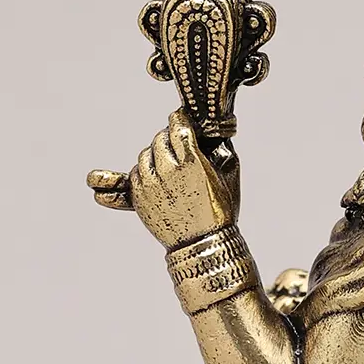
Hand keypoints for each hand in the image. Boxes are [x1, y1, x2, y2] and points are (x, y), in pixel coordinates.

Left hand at [127, 111, 239, 248]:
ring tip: (167, 164)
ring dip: (156, 155)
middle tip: (176, 145)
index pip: (177, 126)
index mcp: (192, 163)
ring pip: (144, 154)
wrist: (203, 245)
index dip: (179, 119)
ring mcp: (151, 185)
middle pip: (159, 139)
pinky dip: (145, 172)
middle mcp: (168, 172)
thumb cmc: (220, 212)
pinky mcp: (139, 198)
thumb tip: (209, 133)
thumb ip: (217, 150)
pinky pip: (136, 173)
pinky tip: (158, 178)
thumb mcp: (228, 177)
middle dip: (168, 139)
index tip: (179, 118)